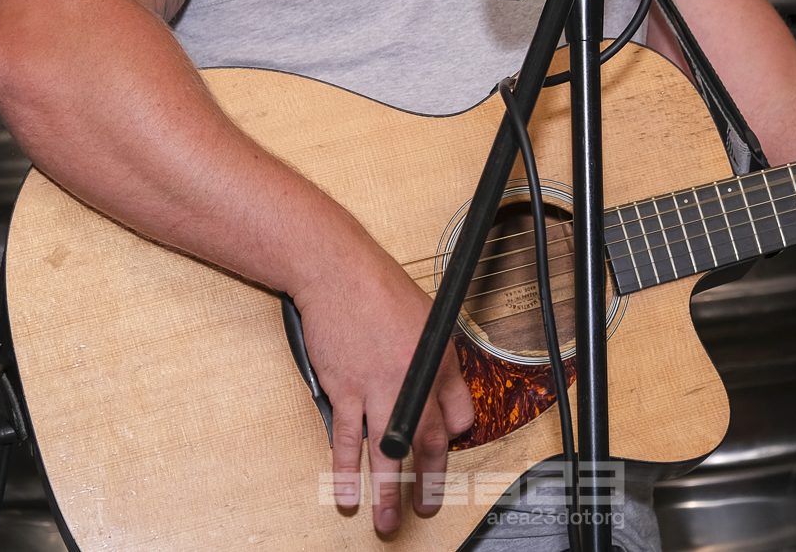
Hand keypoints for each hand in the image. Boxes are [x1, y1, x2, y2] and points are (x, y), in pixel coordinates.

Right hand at [290, 249, 475, 535]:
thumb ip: (442, 360)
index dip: (451, 442)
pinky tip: (348, 494)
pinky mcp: (345, 390)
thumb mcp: (430, 318)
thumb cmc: (381, 290)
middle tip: (424, 509)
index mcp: (438, 363)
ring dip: (387, 492)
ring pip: (386, 453)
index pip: (456, 417)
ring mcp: (376, 389)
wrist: (339, 274)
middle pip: (425, 444)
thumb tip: (447, 396)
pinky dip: (346, 469)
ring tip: (386, 521)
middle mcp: (412, 381)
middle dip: (427, 483)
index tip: (442, 459)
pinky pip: (345, 439)